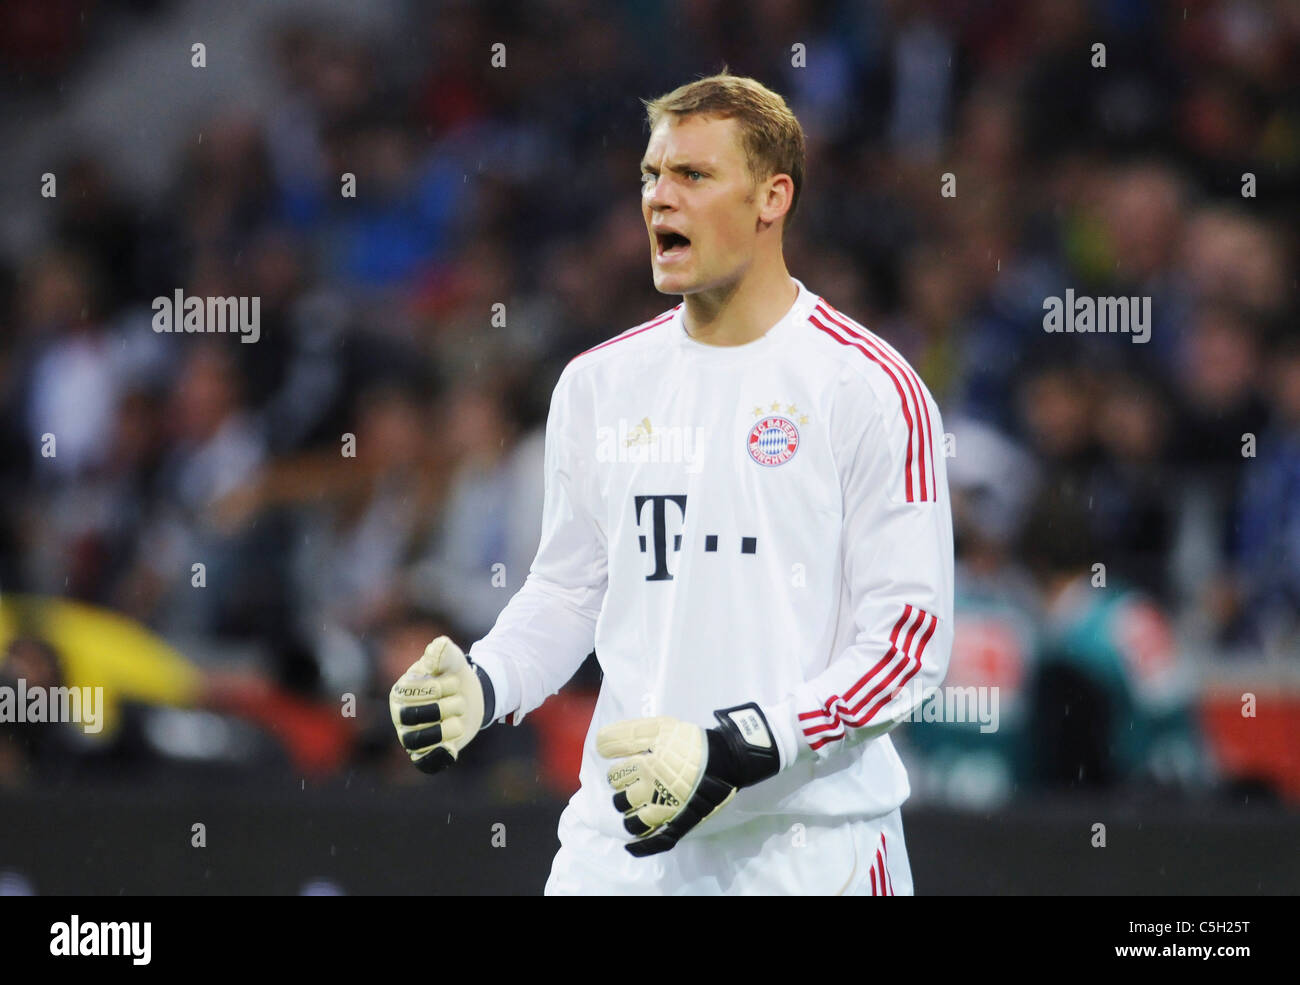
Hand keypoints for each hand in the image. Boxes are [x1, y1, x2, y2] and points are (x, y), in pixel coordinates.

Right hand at [389, 636, 492, 773]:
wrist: (469, 695)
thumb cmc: (453, 674)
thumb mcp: (451, 659)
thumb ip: (444, 652)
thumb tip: (438, 647)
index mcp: (401, 691)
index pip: (414, 694)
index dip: (440, 688)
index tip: (454, 682)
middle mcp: (401, 716)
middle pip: (413, 719)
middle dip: (445, 707)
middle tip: (459, 701)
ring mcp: (411, 736)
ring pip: (417, 743)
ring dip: (447, 729)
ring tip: (459, 718)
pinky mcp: (426, 752)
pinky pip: (423, 763)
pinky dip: (437, 758)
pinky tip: (452, 750)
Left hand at [597, 703, 780, 855]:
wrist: (726, 759)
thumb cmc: (691, 742)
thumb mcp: (658, 728)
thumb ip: (627, 734)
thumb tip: (599, 745)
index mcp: (643, 768)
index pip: (615, 776)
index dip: (618, 771)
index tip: (626, 767)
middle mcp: (649, 793)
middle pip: (620, 800)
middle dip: (622, 793)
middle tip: (632, 786)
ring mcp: (663, 811)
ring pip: (633, 821)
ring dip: (629, 815)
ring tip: (635, 808)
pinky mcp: (678, 822)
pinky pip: (658, 840)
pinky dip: (642, 846)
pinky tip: (630, 848)